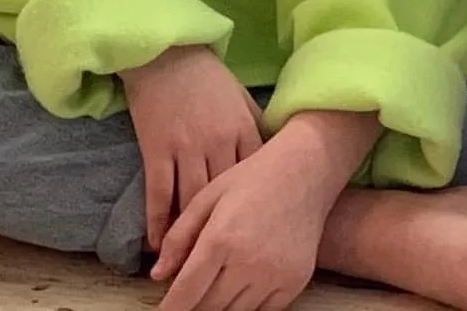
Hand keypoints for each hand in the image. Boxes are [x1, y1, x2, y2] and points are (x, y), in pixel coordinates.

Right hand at [121, 45, 263, 251]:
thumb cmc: (208, 77)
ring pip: (193, 203)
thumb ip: (255, 128)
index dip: (259, 209)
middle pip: (226, 198)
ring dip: (190, 238)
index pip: (257, 178)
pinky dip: (158, 224)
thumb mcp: (241, 98)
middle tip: (226, 262)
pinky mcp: (156, 150)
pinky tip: (158, 247)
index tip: (261, 235)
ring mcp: (186, 148)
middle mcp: (219, 142)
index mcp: (244, 128)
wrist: (167, 53)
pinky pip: (158, 195)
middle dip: (226, 232)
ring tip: (189, 266)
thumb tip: (273, 157)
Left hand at [151, 111, 377, 310]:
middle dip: (193, 305)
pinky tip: (243, 285)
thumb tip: (158, 275)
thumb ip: (179, 235)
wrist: (308, 169)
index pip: (184, 295)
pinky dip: (247, 305)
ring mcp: (274, 274)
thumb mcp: (209, 195)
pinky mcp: (295, 281)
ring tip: (216, 285)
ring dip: (219, 305)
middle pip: (207, 308)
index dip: (169, 309)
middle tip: (190, 292)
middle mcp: (249, 262)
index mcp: (221, 239)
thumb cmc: (254, 177)